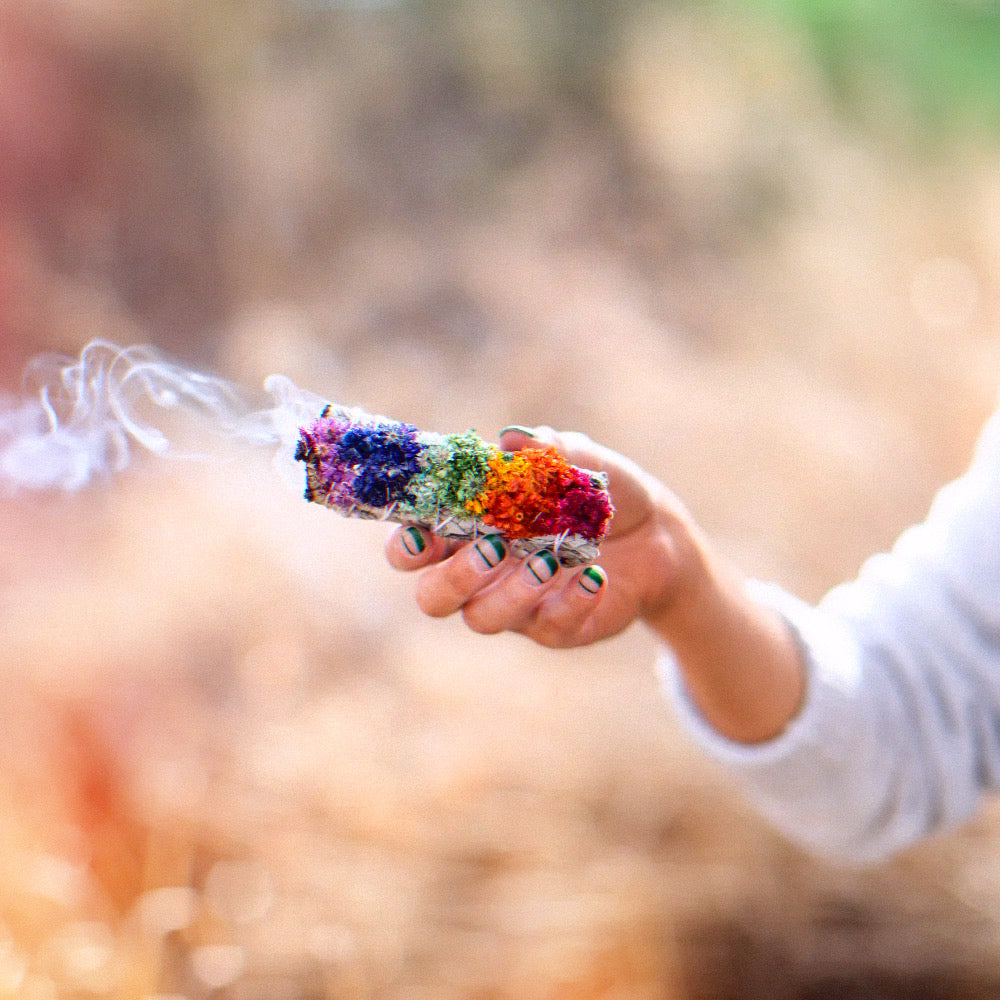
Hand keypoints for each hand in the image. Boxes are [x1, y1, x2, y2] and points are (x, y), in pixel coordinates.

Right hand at [385, 426, 694, 647]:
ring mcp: (516, 605)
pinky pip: (549, 627)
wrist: (654, 532)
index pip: (413, 546)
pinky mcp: (557, 628)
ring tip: (551, 560)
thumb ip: (547, 451)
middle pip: (433, 597)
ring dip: (511, 591)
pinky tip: (595, 575)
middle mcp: (482, 573)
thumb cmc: (595, 491)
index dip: (407, 543)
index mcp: (469, 528)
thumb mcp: (579, 461)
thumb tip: (514, 438)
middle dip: (453, 576)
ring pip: (483, 618)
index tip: (422, 530)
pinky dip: (571, 601)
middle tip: (494, 546)